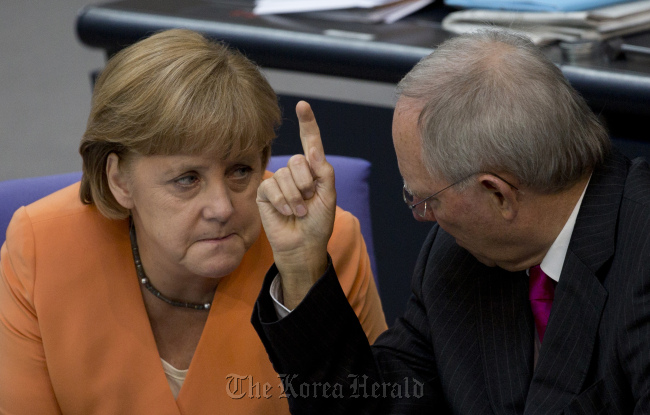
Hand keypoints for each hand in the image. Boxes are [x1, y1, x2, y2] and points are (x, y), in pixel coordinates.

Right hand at [257, 101, 335, 308]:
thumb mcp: (329, 196)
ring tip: (299, 212)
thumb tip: (313, 149)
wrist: (303, 246)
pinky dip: (282, 202)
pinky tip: (286, 213)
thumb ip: (323, 171)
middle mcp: (295, 172)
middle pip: (298, 161)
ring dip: (295, 198)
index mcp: (313, 170)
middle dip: (306, 184)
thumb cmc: (319, 223)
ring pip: (285, 175)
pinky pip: (271, 186)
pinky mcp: (264, 193)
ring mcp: (279, 181)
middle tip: (308, 202)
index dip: (307, 123)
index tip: (303, 105)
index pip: (310, 142)